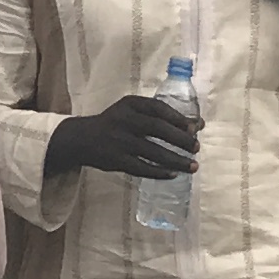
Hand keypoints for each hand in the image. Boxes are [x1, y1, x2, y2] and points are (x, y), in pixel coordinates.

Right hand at [47, 96, 201, 182]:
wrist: (81, 138)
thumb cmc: (115, 122)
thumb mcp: (131, 110)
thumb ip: (158, 114)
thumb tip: (197, 124)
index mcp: (129, 104)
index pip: (158, 108)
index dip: (179, 118)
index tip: (196, 127)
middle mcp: (123, 120)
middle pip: (157, 129)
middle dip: (180, 139)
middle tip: (196, 147)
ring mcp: (119, 141)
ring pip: (152, 152)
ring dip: (176, 160)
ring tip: (193, 166)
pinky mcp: (116, 160)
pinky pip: (141, 168)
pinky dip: (159, 172)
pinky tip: (173, 174)